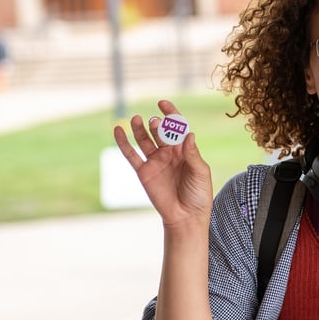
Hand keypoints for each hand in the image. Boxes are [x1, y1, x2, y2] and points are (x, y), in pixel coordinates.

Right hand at [113, 99, 213, 226]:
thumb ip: (192, 154)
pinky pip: (131, 155)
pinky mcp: (143, 172)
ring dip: (140, 128)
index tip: (163, 103)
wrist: (186, 216)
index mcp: (184, 150)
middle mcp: (169, 153)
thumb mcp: (200, 173)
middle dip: (158, 125)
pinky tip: (118, 130)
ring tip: (136, 119)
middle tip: (156, 123)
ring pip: (144, 139)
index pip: (177, 127)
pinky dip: (123, 142)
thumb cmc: (198, 195)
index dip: (171, 114)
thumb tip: (189, 134)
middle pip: (160, 132)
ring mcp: (155, 161)